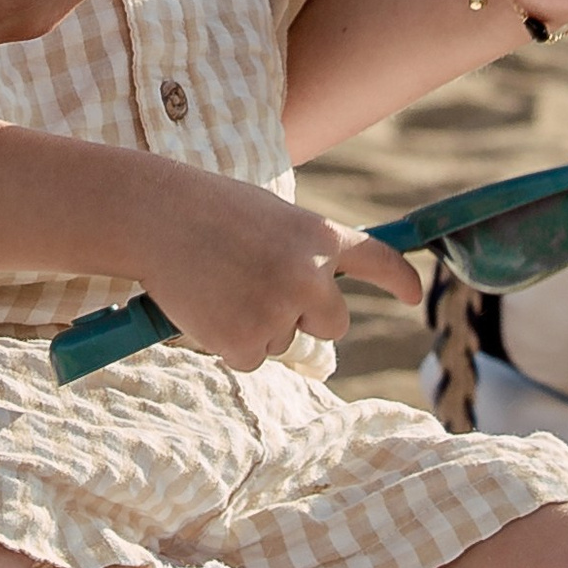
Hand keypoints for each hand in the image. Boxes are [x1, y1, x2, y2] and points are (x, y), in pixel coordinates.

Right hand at [128, 163, 419, 370]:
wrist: (154, 216)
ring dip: (254, 323)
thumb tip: (304, 310)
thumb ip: (299, 256)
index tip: (413, 296)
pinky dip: (227, 341)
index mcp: (320, 238)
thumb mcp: (268, 220)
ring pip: (283, 341)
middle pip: (332, 323)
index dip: (400, 281)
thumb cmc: (204, 210)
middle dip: (303, 316)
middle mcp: (311, 278)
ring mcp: (280, 312)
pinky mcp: (246, 341)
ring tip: (217, 283)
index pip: (377, 261)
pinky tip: (206, 307)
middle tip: (255, 287)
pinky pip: (250, 358)